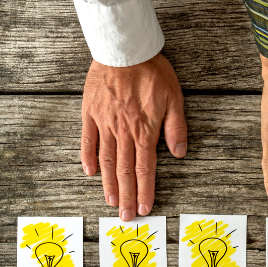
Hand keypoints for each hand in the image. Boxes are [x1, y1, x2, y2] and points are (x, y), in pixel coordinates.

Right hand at [81, 53, 186, 221]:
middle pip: (125, 171)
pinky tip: (91, 172)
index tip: (143, 208)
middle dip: (126, 196)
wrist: (124, 49)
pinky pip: (87, 140)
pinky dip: (89, 158)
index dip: (144, 191)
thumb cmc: (152, 72)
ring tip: (110, 202)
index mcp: (144, 130)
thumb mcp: (174, 98)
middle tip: (124, 217)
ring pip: (106, 160)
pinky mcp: (90, 112)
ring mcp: (104, 123)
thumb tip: (179, 153)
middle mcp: (122, 131)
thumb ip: (176, 128)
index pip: (145, 168)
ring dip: (109, 184)